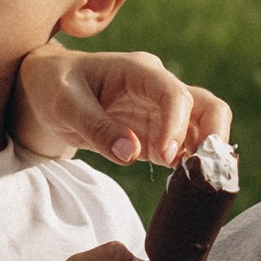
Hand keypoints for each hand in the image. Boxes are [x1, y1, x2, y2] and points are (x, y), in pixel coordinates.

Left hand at [13, 45, 231, 169]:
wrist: (45, 90)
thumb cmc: (54, 86)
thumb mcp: (65, 103)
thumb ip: (97, 126)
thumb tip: (131, 153)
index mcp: (140, 71)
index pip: (175, 94)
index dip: (177, 125)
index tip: (166, 158)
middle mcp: (159, 89)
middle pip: (208, 107)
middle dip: (214, 138)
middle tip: (205, 171)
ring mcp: (161, 113)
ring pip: (204, 130)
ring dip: (207, 157)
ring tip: (198, 186)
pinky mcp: (157, 136)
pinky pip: (185, 150)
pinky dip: (192, 168)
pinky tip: (186, 188)